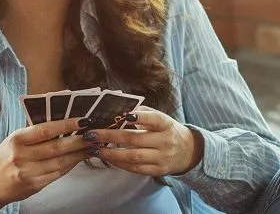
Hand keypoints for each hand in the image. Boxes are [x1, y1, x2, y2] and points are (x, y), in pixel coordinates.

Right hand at [0, 117, 91, 210]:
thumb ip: (35, 134)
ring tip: (92, 146)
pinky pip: (58, 174)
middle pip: (57, 146)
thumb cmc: (3, 159)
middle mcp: (21, 155)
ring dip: (79, 154)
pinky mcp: (33, 185)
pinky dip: (71, 165)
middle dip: (80, 140)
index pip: (47, 129)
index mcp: (16, 139)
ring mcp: (27, 172)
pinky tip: (79, 159)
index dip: (68, 124)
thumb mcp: (14, 141)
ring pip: (61, 161)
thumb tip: (64, 124)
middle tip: (95, 134)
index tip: (84, 120)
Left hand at [86, 107, 202, 176]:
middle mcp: (166, 141)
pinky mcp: (158, 170)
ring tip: (94, 149)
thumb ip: (144, 114)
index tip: (124, 115)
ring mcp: (162, 157)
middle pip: (135, 139)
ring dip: (110, 153)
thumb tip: (120, 110)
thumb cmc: (168, 132)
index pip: (154, 119)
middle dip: (110, 136)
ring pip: (132, 156)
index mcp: (167, 125)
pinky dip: (119, 163)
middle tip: (91, 135)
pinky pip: (135, 168)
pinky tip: (108, 158)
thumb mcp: (162, 120)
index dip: (140, 117)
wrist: (188, 152)